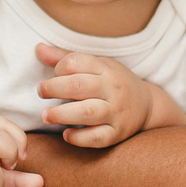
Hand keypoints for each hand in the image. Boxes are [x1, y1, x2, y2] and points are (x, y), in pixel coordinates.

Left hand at [36, 44, 174, 147]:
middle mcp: (113, 89)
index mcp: (106, 69)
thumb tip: (38, 49)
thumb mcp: (96, 65)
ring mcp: (116, 112)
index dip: (59, 68)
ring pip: (87, 113)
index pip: (77, 62)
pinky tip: (66, 134)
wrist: (147, 106)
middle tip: (41, 92)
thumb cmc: (113, 83)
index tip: (53, 75)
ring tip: (46, 115)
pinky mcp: (116, 133)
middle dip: (53, 88)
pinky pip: (96, 138)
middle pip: (79, 86)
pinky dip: (78, 138)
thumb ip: (66, 58)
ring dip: (61, 114)